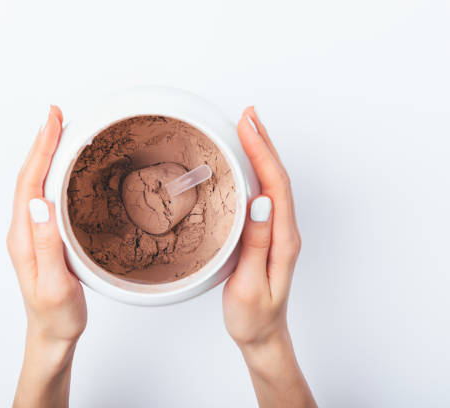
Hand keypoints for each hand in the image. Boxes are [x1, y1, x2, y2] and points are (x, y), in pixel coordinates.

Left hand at [7, 106, 85, 407]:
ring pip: (34, 184)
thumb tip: (41, 201)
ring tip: (58, 131)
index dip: (40, 149)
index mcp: (24, 238)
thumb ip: (48, 244)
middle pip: (29, 177)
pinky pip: (43, 195)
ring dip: (45, 154)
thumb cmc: (57, 315)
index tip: (52, 121)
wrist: (51, 334)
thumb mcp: (57, 284)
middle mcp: (23, 231)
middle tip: (56, 114)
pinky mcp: (41, 237)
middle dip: (41, 143)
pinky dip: (50, 173)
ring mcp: (31, 233)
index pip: (29, 183)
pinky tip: (60, 168)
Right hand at [223, 107, 315, 406]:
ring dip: (261, 152)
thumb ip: (256, 244)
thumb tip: (261, 201)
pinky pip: (265, 193)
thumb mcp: (250, 285)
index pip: (276, 186)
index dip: (262, 152)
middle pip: (278, 177)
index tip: (247, 126)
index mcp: (283, 240)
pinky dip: (256, 170)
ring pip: (273, 183)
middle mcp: (285, 230)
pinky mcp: (268, 234)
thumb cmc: (253, 316)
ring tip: (248, 126)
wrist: (262, 335)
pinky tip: (245, 162)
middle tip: (248, 113)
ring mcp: (278, 231)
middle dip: (264, 142)